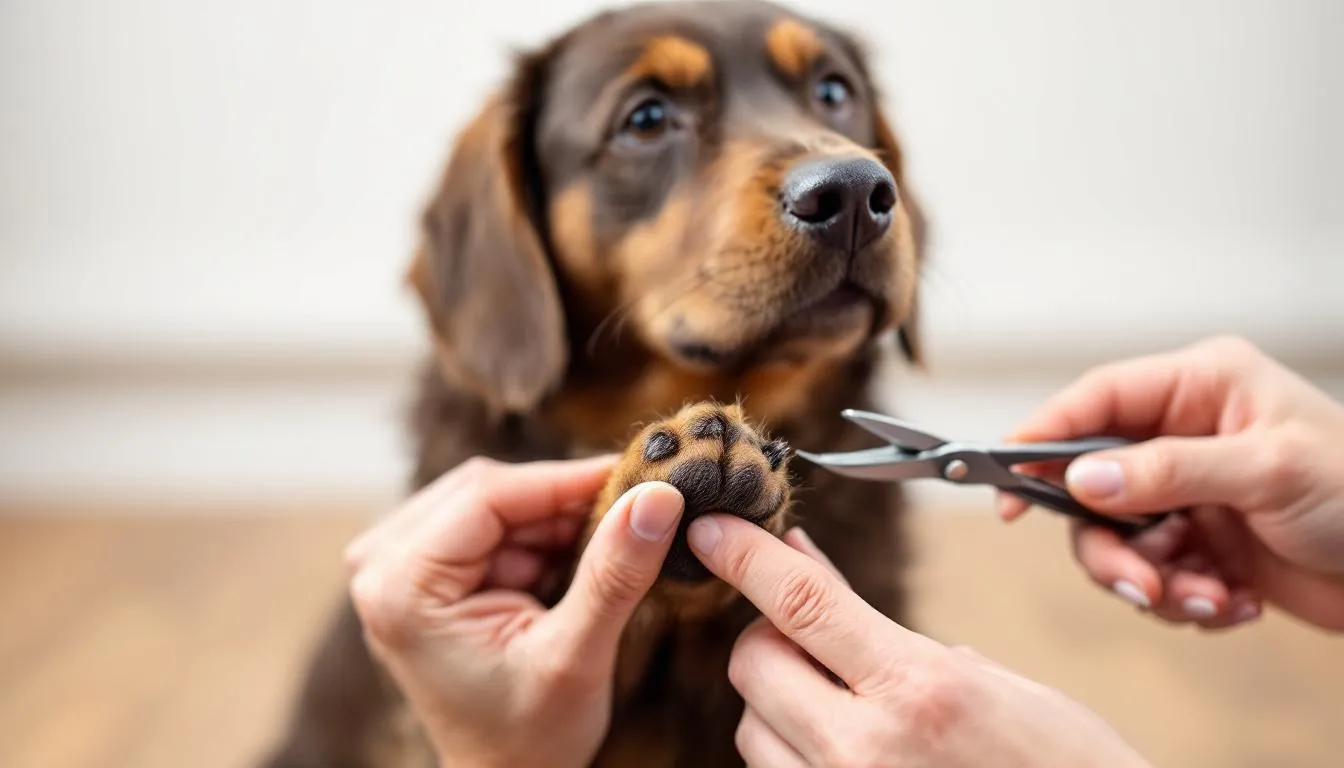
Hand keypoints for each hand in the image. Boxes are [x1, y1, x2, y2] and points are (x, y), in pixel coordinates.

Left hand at [345, 455, 685, 767]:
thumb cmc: (529, 737)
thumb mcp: (576, 655)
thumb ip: (613, 573)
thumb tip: (656, 497)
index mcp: (401, 589)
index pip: (486, 496)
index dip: (566, 479)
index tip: (637, 475)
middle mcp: (381, 566)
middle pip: (486, 490)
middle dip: (559, 501)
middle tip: (630, 512)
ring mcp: (396, 564)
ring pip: (492, 499)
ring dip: (550, 518)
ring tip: (602, 550)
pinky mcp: (421, 567)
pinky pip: (489, 520)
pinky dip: (537, 534)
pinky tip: (569, 563)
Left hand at [688, 515, 1152, 767]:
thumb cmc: (1067, 765)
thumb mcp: (986, 677)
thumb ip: (883, 629)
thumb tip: (806, 566)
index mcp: (919, 690)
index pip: (801, 602)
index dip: (746, 556)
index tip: (709, 528)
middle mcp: (868, 751)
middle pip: (753, 664)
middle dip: (768, 638)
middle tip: (809, 637)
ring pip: (751, 729)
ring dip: (777, 703)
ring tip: (843, 707)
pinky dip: (792, 754)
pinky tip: (845, 750)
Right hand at [1000, 335, 1343, 631]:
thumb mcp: (1265, 471)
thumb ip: (1168, 471)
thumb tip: (1082, 477)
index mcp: (1199, 386)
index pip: (1095, 400)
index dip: (1042, 437)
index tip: (1003, 480)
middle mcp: (1184, 433)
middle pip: (1091, 483)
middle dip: (1111, 542)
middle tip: (1139, 582)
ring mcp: (1189, 490)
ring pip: (1116, 537)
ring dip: (1150, 580)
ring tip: (1200, 601)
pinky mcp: (1200, 541)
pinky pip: (1152, 573)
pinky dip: (1182, 598)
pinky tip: (1230, 604)